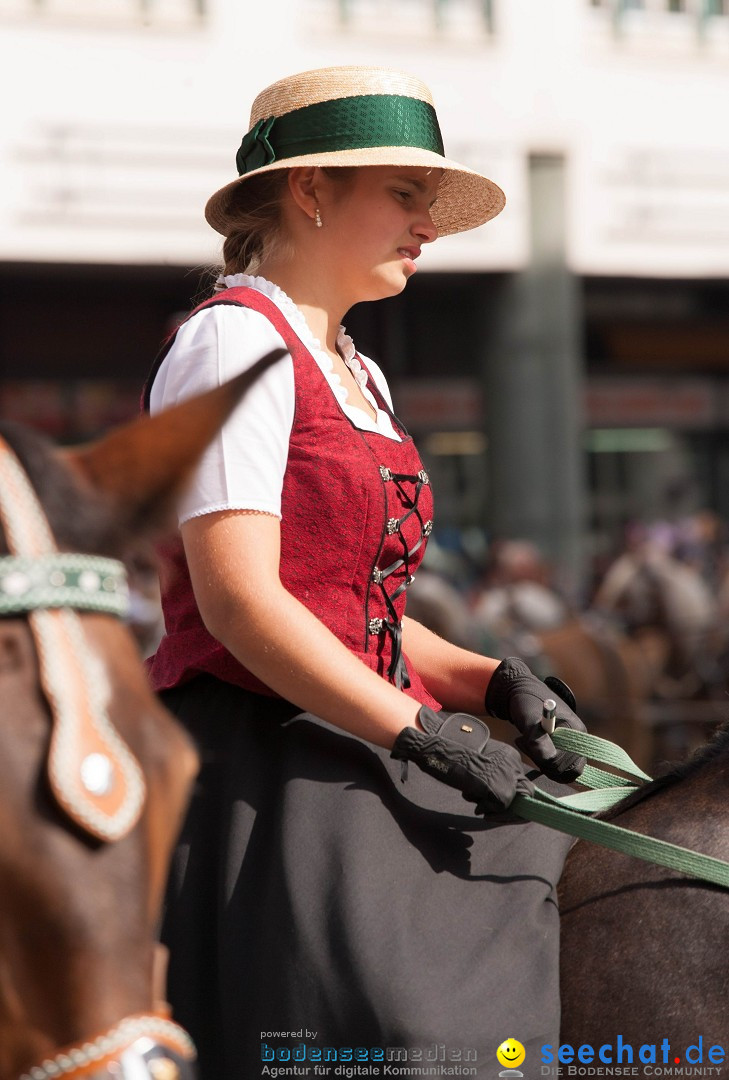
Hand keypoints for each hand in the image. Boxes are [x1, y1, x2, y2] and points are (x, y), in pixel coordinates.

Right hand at [391, 707, 533, 813]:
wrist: (440, 747)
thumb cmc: (454, 754)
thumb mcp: (480, 763)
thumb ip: (494, 776)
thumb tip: (502, 801)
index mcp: (510, 755)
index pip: (523, 783)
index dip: (516, 799)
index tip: (502, 809)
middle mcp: (514, 764)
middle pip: (525, 794)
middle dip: (510, 809)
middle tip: (490, 813)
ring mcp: (508, 775)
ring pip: (512, 803)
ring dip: (494, 807)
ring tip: (473, 796)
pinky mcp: (499, 786)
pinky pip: (500, 807)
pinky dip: (487, 808)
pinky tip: (471, 796)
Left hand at [484, 657, 585, 782]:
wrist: (520, 692)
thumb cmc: (526, 702)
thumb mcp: (528, 719)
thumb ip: (537, 740)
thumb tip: (549, 761)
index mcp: (577, 731)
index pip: (572, 764)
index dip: (550, 762)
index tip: (528, 743)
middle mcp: (578, 740)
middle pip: (568, 770)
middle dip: (545, 763)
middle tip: (525, 744)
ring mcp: (571, 744)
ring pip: (560, 770)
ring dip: (541, 762)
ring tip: (526, 743)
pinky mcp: (562, 748)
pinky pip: (555, 766)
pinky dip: (541, 761)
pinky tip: (529, 745)